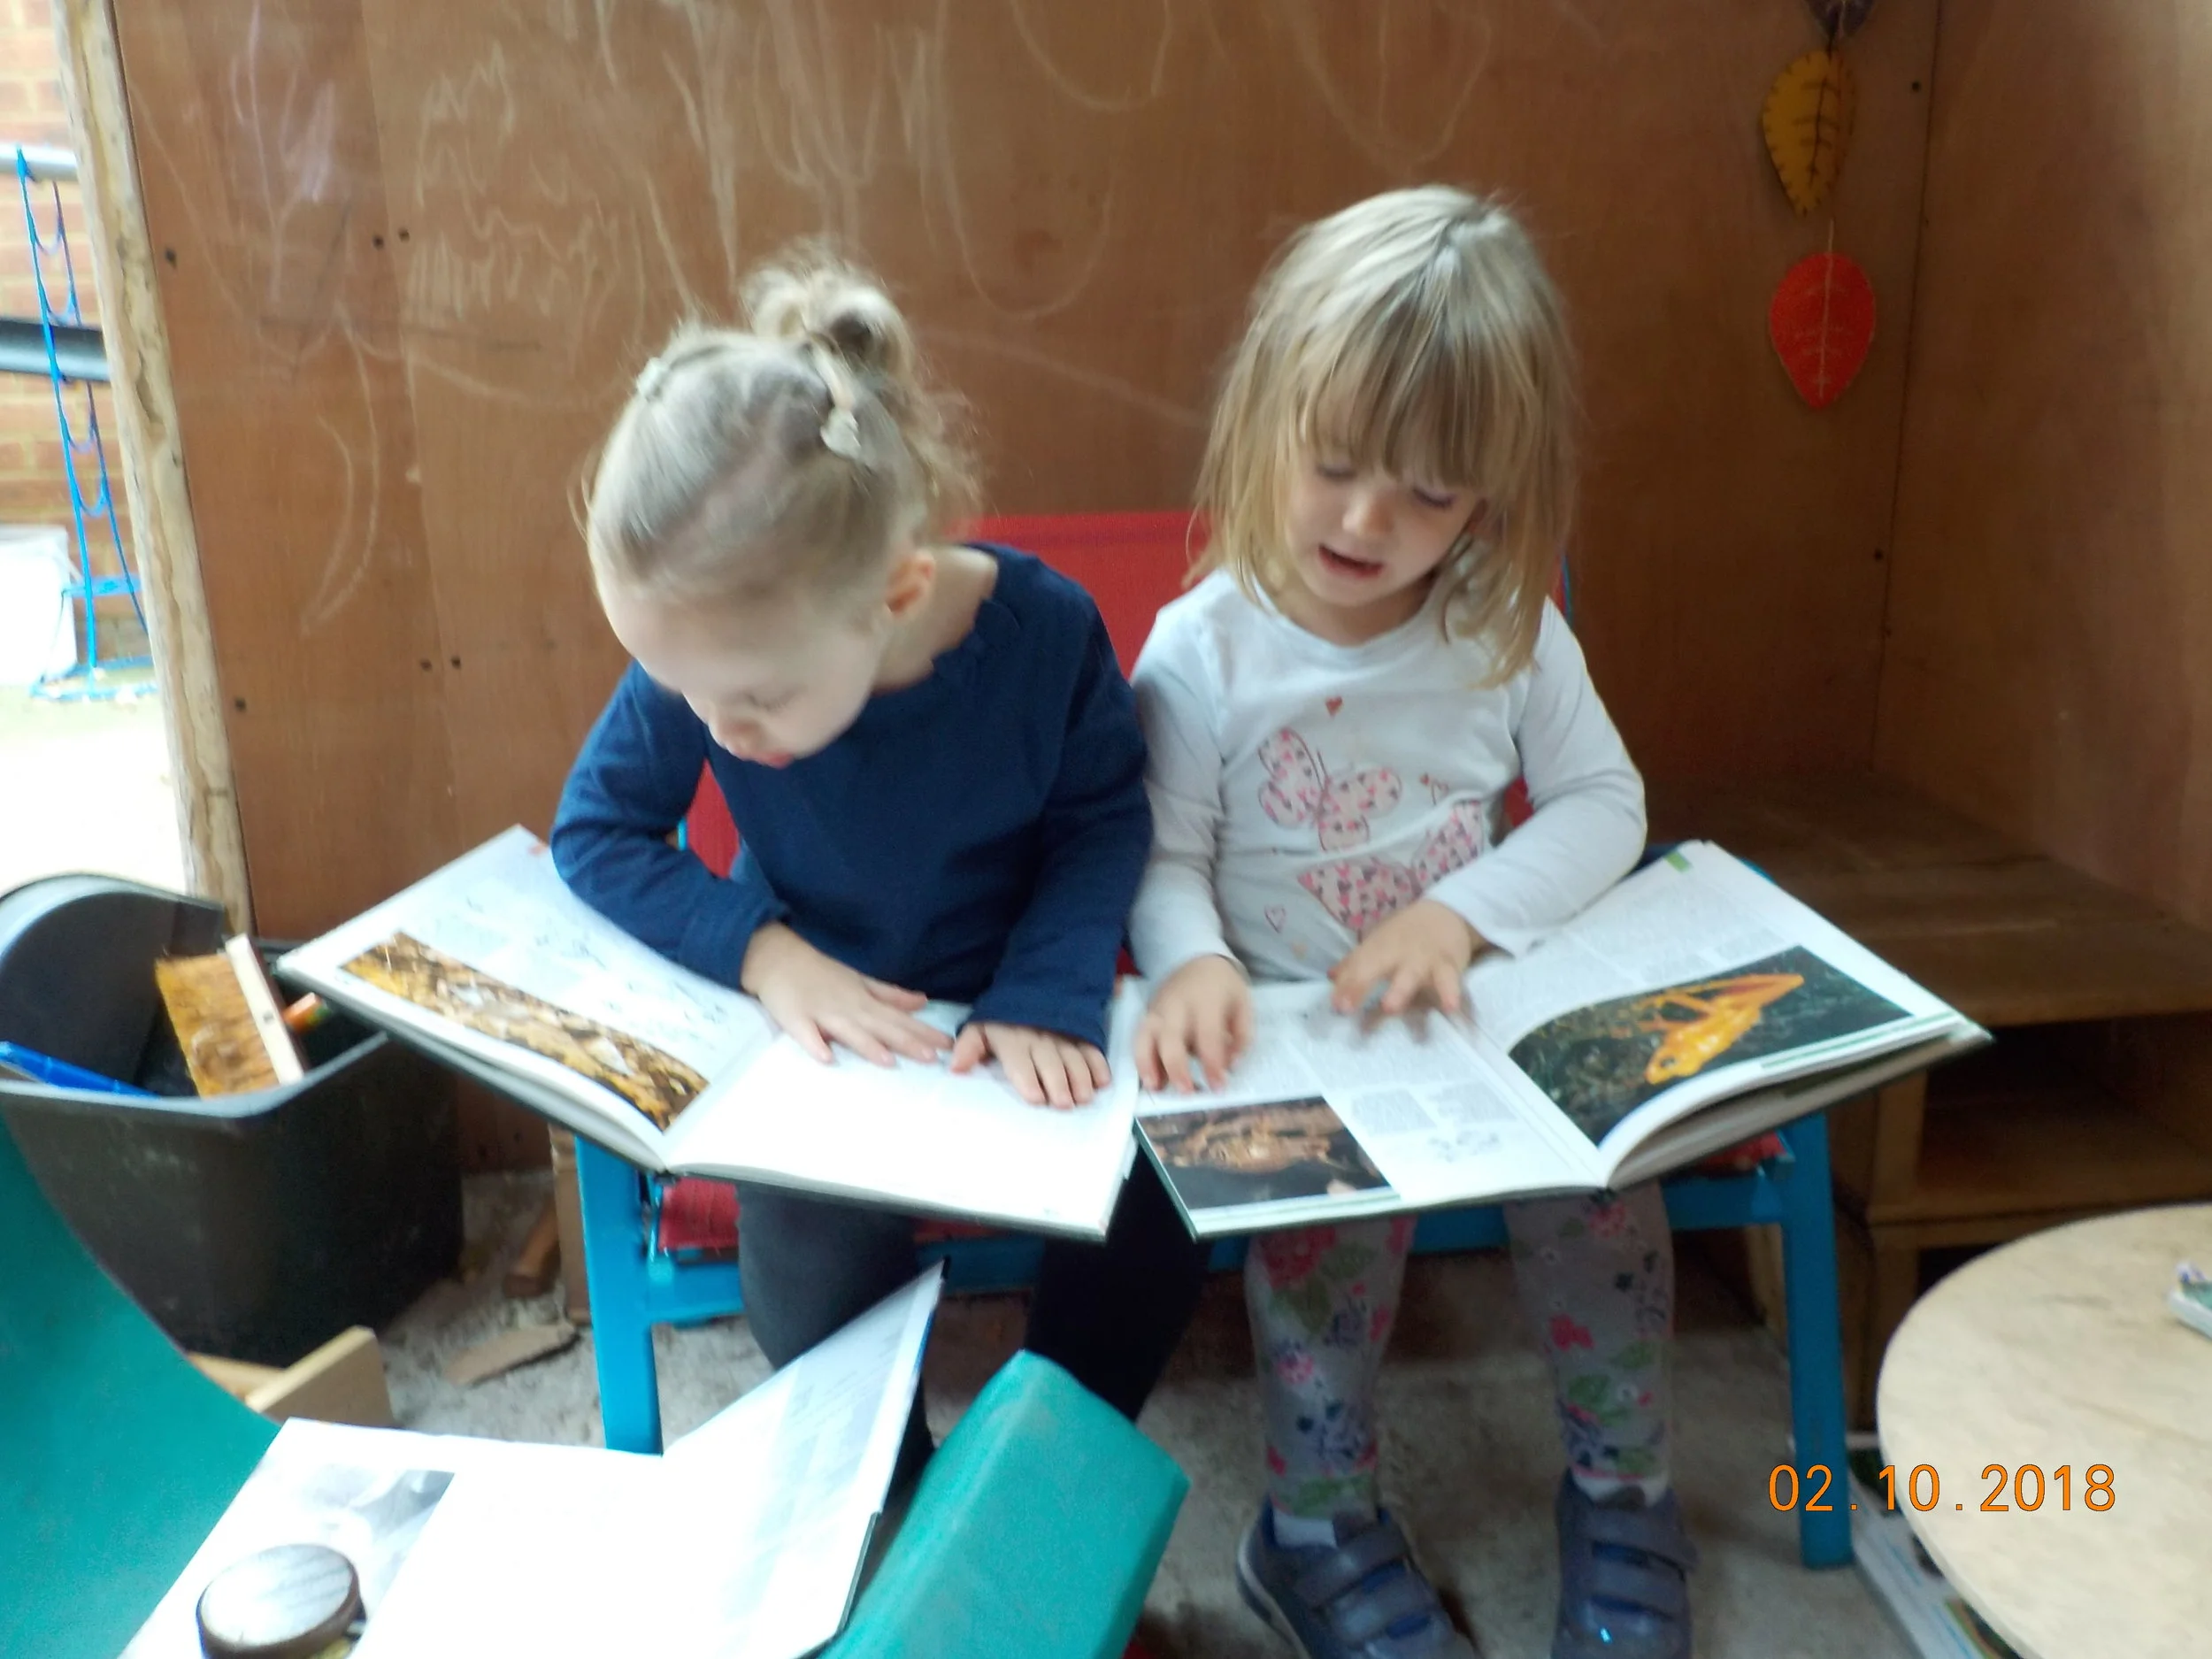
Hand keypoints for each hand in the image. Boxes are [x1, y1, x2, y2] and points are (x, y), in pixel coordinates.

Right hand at [739, 923, 951, 1065]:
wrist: (778, 957)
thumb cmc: (822, 973)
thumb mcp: (860, 981)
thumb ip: (890, 995)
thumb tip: (923, 1002)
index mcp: (864, 1000)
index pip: (899, 1018)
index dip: (923, 1032)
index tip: (949, 1045)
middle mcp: (849, 1007)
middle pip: (881, 1027)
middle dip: (907, 1042)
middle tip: (932, 1058)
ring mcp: (821, 1013)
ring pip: (848, 1031)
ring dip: (868, 1045)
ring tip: (889, 1061)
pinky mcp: (795, 1018)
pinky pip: (806, 1034)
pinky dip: (815, 1045)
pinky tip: (827, 1058)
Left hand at [949, 1022, 1109, 1108]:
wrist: (1032, 988)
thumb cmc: (1003, 1021)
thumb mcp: (980, 1027)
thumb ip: (968, 1048)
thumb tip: (955, 1068)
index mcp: (1013, 1042)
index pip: (1021, 1063)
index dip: (1028, 1080)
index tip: (1036, 1098)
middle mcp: (1040, 1040)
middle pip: (1051, 1064)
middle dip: (1058, 1084)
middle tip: (1065, 1104)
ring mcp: (1063, 1037)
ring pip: (1075, 1059)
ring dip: (1081, 1079)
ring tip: (1084, 1097)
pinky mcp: (1081, 1035)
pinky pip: (1092, 1050)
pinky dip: (1099, 1065)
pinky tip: (1102, 1082)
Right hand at [1135, 954, 1253, 1092]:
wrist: (1198, 960)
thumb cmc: (1224, 987)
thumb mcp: (1243, 1005)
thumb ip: (1242, 1037)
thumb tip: (1231, 1065)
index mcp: (1206, 1001)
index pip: (1208, 1037)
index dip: (1213, 1065)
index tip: (1219, 1086)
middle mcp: (1177, 1005)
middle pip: (1172, 1040)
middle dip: (1178, 1069)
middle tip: (1188, 1092)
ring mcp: (1157, 1009)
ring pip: (1146, 1038)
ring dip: (1149, 1066)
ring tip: (1157, 1089)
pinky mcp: (1146, 1014)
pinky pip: (1138, 1039)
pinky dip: (1141, 1061)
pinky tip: (1150, 1079)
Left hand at [1329, 900, 1481, 1017]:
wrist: (1446, 913)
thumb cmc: (1405, 935)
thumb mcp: (1379, 944)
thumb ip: (1356, 963)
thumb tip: (1330, 978)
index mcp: (1377, 948)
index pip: (1356, 966)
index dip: (1345, 985)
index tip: (1335, 1005)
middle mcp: (1396, 953)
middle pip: (1375, 967)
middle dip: (1360, 984)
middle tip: (1345, 1008)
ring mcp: (1422, 959)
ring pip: (1410, 975)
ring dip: (1400, 990)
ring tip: (1390, 1008)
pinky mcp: (1448, 965)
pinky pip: (1449, 980)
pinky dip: (1451, 993)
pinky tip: (1450, 1008)